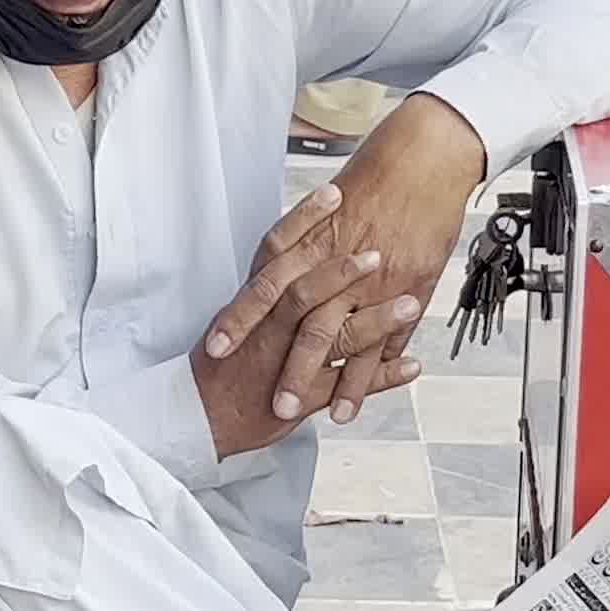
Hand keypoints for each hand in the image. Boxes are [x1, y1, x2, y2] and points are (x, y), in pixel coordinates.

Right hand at [193, 235, 424, 456]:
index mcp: (254, 305)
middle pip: (304, 290)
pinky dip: (380, 378)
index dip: (304, 221)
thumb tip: (293, 261)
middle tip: (376, 249)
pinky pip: (346, 386)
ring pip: (331, 337)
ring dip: (374, 321)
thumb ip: (268, 293)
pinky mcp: (299, 398)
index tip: (333, 193)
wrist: (198, 417)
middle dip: (341, 270)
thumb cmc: (219, 370)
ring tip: (409, 305)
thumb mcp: (237, 322)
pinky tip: (411, 366)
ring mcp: (283, 363)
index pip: (276, 253)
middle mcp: (267, 330)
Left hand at [206, 94, 486, 418]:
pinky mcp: (405, 289)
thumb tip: (279, 268)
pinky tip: (353, 405)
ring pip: (339, 340)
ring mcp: (371, 281)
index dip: (240, 319)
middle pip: (298, 322)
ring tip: (307, 414)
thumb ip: (305, 244)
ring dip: (322, 382)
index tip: (217, 348)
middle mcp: (335, 264)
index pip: (265, 286)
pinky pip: (383, 342)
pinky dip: (368, 377)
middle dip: (278, 365)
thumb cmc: (377, 180)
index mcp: (311, 244)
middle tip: (262, 401)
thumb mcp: (330, 212)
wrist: (423, 158)